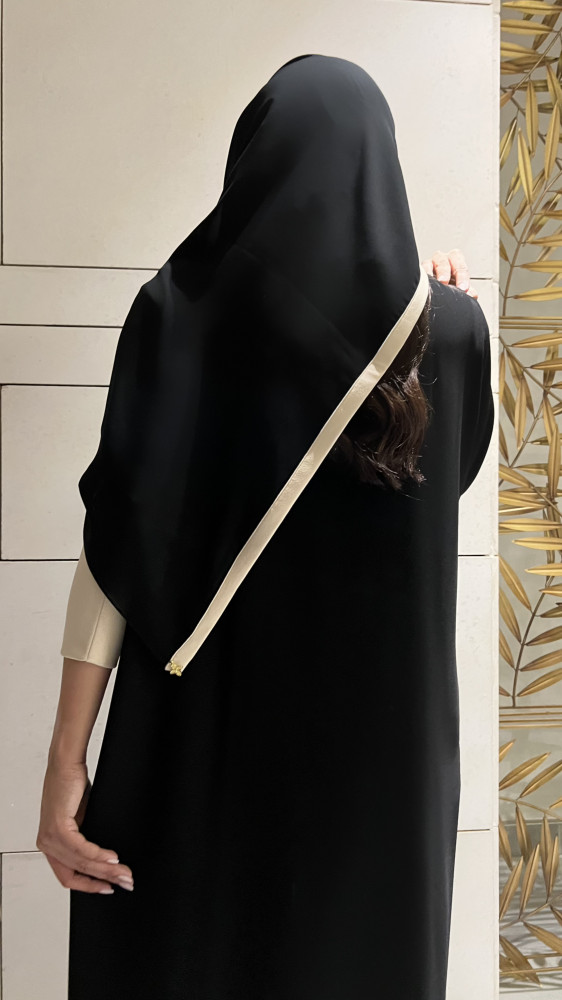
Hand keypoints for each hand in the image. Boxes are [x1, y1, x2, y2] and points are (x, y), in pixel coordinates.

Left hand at [36, 760, 133, 893]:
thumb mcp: (79, 821)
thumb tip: (105, 860)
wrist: (66, 764)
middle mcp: (46, 844)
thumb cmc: (72, 787)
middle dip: (105, 879)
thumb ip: (85, 841)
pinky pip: (81, 849)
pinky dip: (99, 855)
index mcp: (50, 846)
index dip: (90, 886)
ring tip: (124, 872)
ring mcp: (49, 837)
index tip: (109, 888)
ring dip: (106, 870)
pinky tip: (113, 858)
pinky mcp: (57, 828)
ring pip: (81, 863)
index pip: (68, 877)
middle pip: (77, 872)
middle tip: (126, 881)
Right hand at [421, 248, 477, 298]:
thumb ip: (468, 291)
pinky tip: (424, 284)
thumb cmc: (450, 287)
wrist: (437, 292)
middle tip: (445, 282)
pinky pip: (418, 271)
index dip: (462, 276)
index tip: (463, 288)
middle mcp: (442, 260)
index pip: (460, 265)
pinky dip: (422, 276)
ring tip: (432, 282)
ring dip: (430, 273)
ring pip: (429, 263)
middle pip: (444, 261)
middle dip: (445, 271)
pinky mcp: (418, 271)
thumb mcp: (460, 288)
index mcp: (455, 261)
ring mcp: (429, 264)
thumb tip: (472, 295)